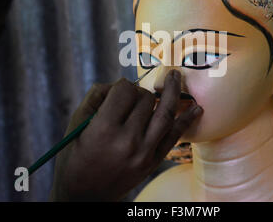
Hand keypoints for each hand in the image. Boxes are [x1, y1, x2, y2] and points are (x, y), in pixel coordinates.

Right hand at [50, 70, 202, 200]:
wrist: (84, 196)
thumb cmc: (74, 156)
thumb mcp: (76, 124)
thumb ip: (96, 96)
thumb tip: (121, 83)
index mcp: (104, 129)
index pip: (124, 91)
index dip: (122, 85)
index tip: (118, 90)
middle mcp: (127, 140)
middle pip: (144, 99)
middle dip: (140, 91)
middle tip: (133, 96)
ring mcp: (144, 152)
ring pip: (165, 113)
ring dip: (173, 91)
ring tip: (177, 76)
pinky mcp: (153, 161)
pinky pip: (174, 136)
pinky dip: (187, 120)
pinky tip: (197, 107)